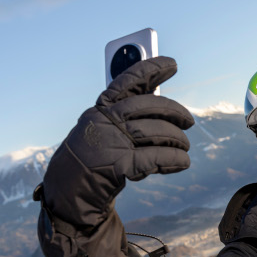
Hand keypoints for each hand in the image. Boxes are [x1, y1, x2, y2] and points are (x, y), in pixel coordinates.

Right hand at [42, 56, 193, 228]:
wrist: (67, 192)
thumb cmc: (92, 159)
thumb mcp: (103, 131)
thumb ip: (126, 118)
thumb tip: (162, 109)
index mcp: (101, 108)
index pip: (128, 80)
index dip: (152, 69)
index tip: (173, 64)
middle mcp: (104, 120)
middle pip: (148, 106)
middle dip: (175, 111)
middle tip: (189, 121)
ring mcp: (109, 141)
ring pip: (155, 131)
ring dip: (177, 140)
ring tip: (185, 147)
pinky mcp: (116, 164)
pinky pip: (155, 157)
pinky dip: (174, 159)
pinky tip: (183, 162)